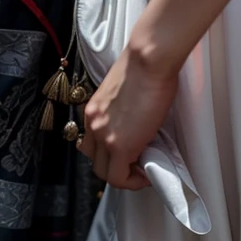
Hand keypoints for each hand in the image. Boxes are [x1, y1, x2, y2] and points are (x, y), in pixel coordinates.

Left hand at [79, 42, 178, 189]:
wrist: (149, 58)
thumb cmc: (145, 65)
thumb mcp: (126, 93)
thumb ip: (125, 112)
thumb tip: (138, 125)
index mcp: (94, 110)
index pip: (91, 143)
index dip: (110, 154)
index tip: (130, 155)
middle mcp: (93, 123)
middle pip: (95, 161)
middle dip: (116, 168)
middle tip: (137, 166)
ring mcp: (104, 135)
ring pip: (105, 173)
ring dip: (124, 177)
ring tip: (142, 171)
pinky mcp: (119, 144)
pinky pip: (119, 178)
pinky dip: (133, 181)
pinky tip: (147, 174)